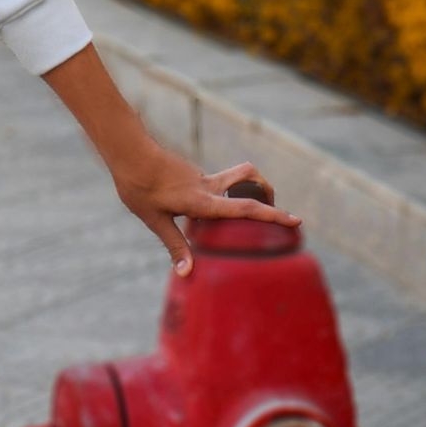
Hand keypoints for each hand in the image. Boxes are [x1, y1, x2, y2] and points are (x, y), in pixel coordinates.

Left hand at [109, 146, 299, 276]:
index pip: (246, 208)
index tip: (296, 220)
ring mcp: (202, 177)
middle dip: (267, 192)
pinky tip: (202, 214)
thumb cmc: (139, 187)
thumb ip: (175, 245)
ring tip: (240, 218)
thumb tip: (188, 273)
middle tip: (275, 212)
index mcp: (202, 201)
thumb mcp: (155, 220)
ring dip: (247, 189)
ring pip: (236, 178)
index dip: (273, 214)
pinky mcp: (194, 174)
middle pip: (249, 180)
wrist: (128, 152)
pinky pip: (217, 184)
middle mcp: (208, 186)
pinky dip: (223, 195)